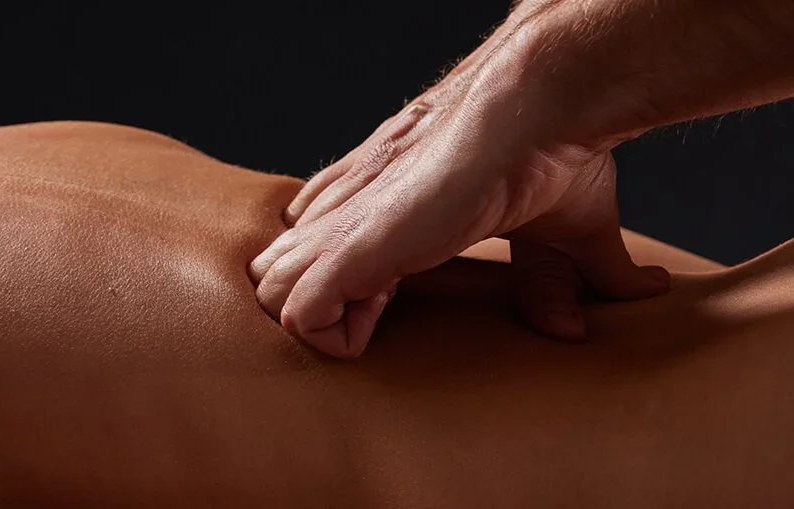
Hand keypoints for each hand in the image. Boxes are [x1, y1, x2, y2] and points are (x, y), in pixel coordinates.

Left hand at [249, 31, 670, 358]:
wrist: (536, 108)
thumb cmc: (545, 152)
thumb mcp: (546, 233)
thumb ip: (546, 281)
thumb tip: (573, 327)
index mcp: (375, 198)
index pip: (312, 244)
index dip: (341, 283)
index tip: (389, 301)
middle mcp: (346, 206)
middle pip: (275, 265)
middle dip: (312, 301)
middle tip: (375, 314)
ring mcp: (343, 224)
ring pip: (270, 287)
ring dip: (315, 319)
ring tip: (373, 321)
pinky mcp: (354, 247)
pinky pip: (297, 311)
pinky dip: (327, 336)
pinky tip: (374, 327)